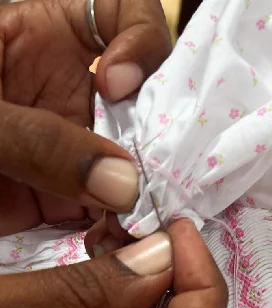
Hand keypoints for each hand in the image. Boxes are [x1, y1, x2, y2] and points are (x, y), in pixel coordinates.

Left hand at [0, 0, 170, 234]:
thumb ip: (39, 139)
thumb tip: (123, 186)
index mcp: (42, 34)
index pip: (120, 15)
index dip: (139, 41)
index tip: (118, 85)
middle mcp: (65, 91)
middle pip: (140, 104)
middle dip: (154, 138)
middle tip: (150, 178)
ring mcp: (67, 151)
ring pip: (129, 166)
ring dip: (140, 192)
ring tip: (135, 220)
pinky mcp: (59, 203)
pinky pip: (104, 214)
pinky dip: (117, 231)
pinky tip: (112, 242)